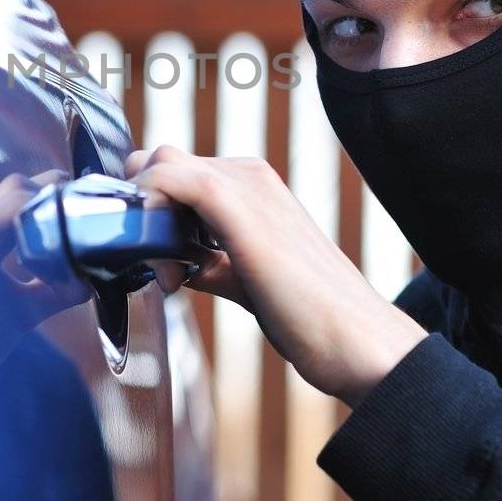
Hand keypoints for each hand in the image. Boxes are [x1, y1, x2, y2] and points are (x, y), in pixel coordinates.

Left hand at [127, 146, 424, 406]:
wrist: (358, 340)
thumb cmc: (311, 317)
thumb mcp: (247, 278)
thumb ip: (210, 262)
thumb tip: (175, 263)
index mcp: (255, 187)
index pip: (176, 171)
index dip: (153, 212)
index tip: (165, 268)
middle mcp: (249, 175)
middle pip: (161, 160)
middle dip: (143, 209)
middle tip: (162, 268)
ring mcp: (244, 184)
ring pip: (160, 162)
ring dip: (146, 219)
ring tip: (175, 280)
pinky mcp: (235, 203)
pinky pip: (166, 177)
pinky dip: (150, 217)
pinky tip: (172, 273)